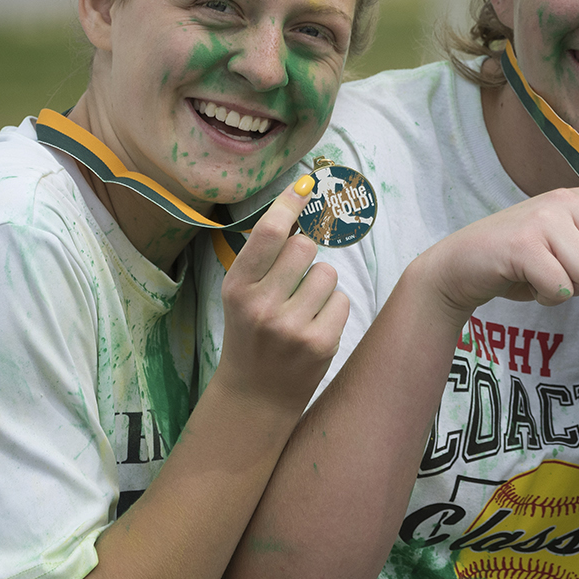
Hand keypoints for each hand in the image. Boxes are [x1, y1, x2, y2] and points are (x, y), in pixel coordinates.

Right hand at [217, 175, 348, 407]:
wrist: (256, 395)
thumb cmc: (251, 334)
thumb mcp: (241, 295)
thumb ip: (263, 258)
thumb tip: (296, 204)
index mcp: (237, 288)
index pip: (268, 233)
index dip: (288, 203)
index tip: (304, 183)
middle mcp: (262, 305)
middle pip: (305, 247)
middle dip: (306, 255)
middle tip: (293, 279)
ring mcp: (292, 326)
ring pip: (328, 272)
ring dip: (321, 283)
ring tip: (303, 306)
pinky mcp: (321, 342)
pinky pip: (342, 299)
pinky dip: (333, 307)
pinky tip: (314, 324)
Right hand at [415, 187, 578, 317]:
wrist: (463, 265)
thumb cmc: (527, 258)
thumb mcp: (576, 242)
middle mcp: (569, 200)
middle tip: (567, 270)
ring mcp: (545, 219)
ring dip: (570, 289)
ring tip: (544, 274)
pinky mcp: (523, 245)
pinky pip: (561, 288)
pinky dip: (546, 298)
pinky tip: (528, 282)